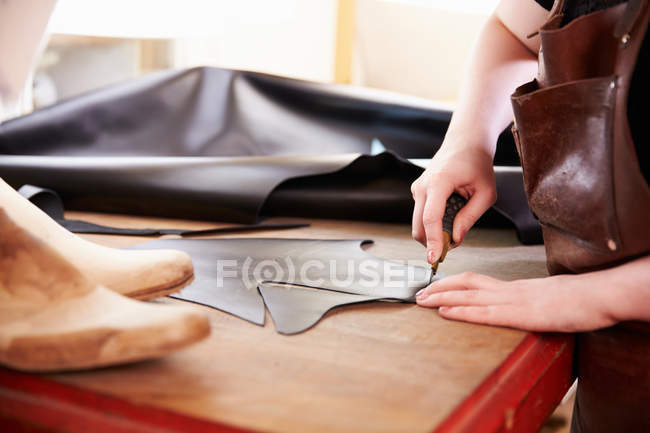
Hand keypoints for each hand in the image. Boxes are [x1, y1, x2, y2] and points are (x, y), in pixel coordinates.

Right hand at [411, 140, 495, 263]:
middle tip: (451, 248)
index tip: (434, 258)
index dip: (432, 240)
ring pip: (418, 223)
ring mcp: (417, 188)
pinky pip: (421, 215)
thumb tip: (455, 239)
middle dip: (432, 242)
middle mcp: (423, 185)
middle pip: (419, 226)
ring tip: (455, 227)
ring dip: (434, 233)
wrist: (465, 143)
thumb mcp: (485, 193)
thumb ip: (470, 217)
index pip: (431, 218)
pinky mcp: (418, 192)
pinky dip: (433, 223)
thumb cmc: (477, 164)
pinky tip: (450, 215)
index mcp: (439, 182)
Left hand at [415, 272, 618, 331]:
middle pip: (466, 284)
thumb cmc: (576, 299)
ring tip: (422, 300)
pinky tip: (445, 311)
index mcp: (513, 288)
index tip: (434, 287)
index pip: (476, 281)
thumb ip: (526, 302)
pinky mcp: (521, 314)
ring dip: (442, 297)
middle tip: (418, 293)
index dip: (452, 283)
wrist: (597, 295)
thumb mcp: (544, 299)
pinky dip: (461, 311)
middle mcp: (508, 291)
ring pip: (469, 295)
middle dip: (439, 288)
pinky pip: (485, 312)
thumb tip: (514, 307)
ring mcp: (513, 301)